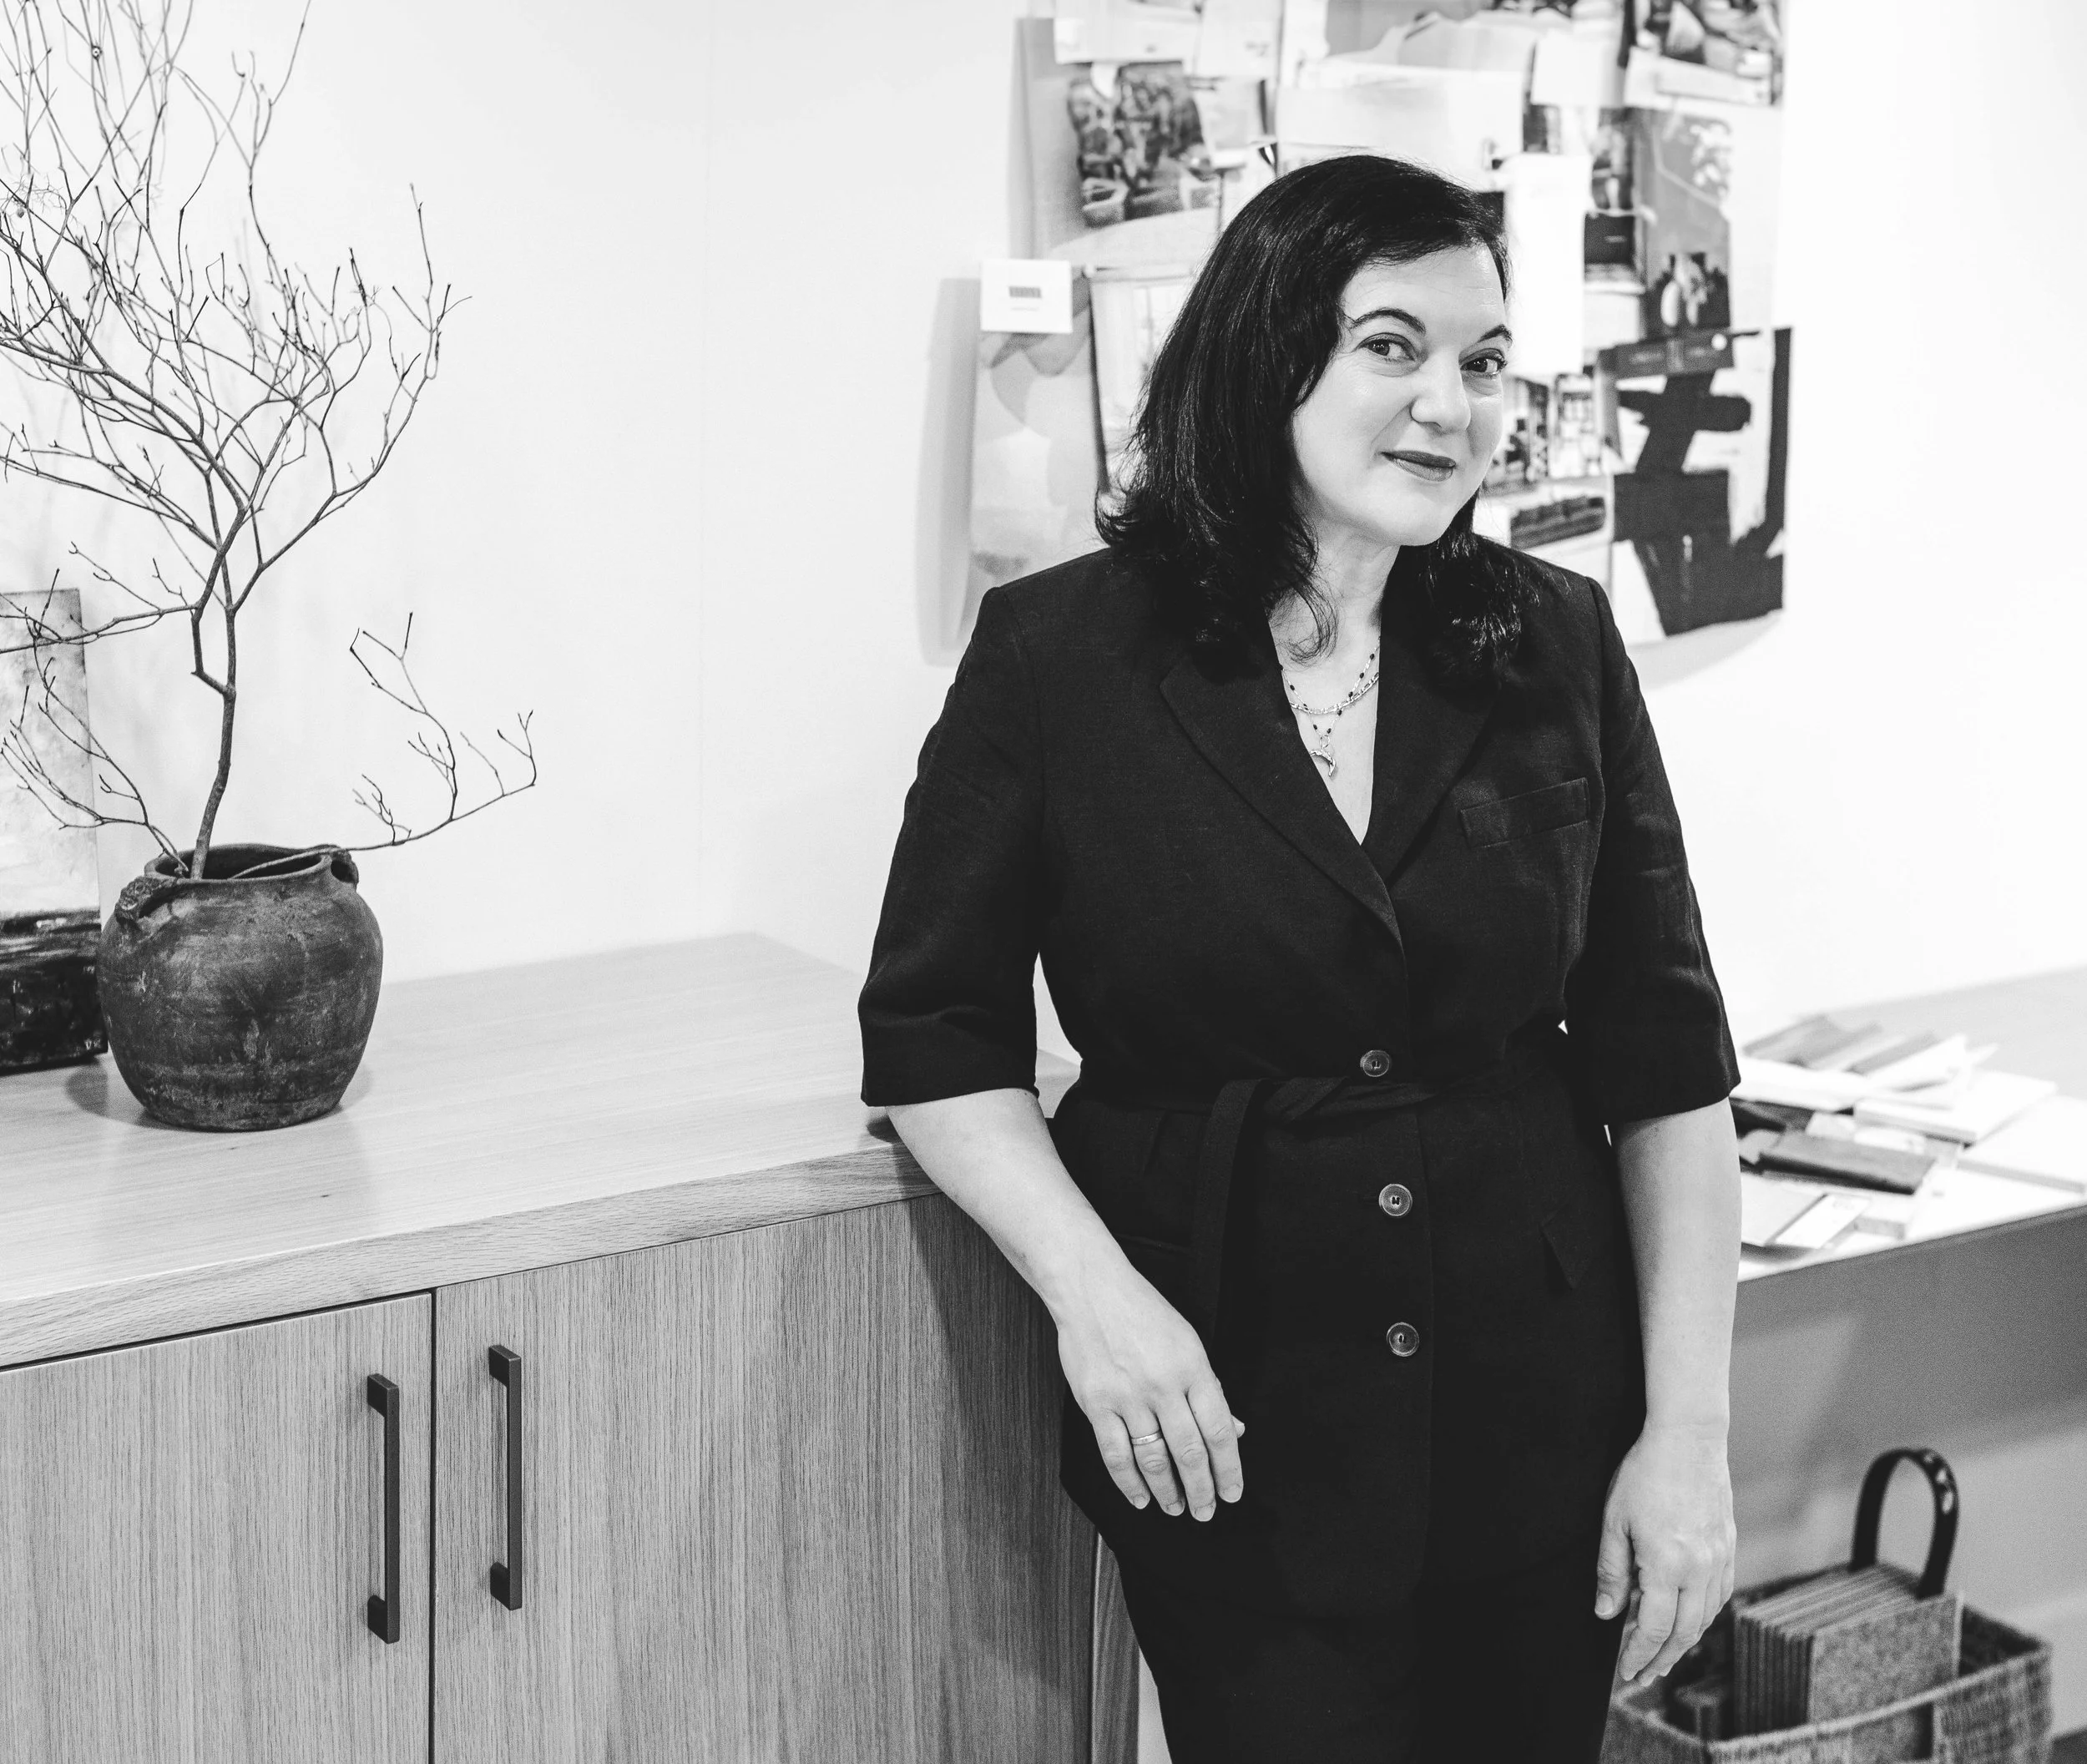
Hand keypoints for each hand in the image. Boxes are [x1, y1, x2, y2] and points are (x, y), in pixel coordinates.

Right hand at [1054, 1254, 1244, 1521]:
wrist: (1091, 1289)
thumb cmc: (1142, 1312)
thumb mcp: (1188, 1342)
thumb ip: (1209, 1388)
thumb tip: (1233, 1429)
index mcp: (1193, 1368)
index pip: (1219, 1431)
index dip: (1229, 1469)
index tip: (1232, 1491)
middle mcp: (1163, 1385)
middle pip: (1190, 1452)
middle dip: (1201, 1490)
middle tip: (1206, 1511)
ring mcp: (1128, 1396)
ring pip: (1153, 1459)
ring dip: (1167, 1491)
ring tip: (1175, 1508)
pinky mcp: (1096, 1403)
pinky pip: (1115, 1453)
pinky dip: (1129, 1482)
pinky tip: (1140, 1496)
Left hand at [1595, 1421, 1736, 1685]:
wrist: (1688, 1439)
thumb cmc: (1644, 1473)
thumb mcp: (1614, 1520)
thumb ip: (1611, 1570)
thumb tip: (1606, 1612)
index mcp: (1667, 1566)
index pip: (1653, 1629)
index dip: (1638, 1654)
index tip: (1626, 1671)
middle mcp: (1699, 1570)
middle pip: (1683, 1633)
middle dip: (1660, 1659)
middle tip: (1642, 1676)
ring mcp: (1719, 1559)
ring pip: (1705, 1618)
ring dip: (1683, 1643)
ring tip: (1662, 1656)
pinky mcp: (1728, 1547)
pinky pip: (1719, 1596)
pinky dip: (1703, 1617)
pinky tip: (1688, 1620)